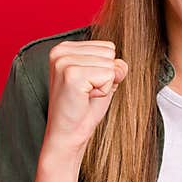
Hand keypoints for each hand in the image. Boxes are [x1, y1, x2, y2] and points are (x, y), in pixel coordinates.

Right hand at [43, 40, 128, 158]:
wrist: (68, 134)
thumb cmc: (83, 108)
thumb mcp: (102, 80)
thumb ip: (115, 66)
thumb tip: (120, 64)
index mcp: (65, 48)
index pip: (107, 47)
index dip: (104, 70)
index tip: (87, 85)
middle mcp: (61, 51)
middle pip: (109, 53)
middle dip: (104, 76)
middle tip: (85, 92)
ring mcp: (64, 62)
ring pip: (110, 64)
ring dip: (103, 84)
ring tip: (84, 95)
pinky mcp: (71, 75)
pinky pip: (108, 76)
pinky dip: (103, 91)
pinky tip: (85, 98)